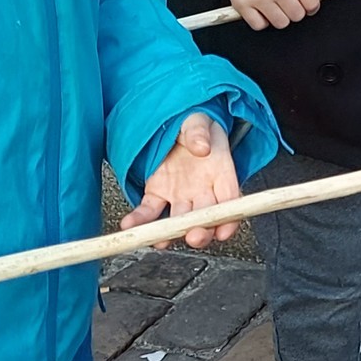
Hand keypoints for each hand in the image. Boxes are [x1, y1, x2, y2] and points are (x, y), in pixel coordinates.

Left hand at [129, 114, 243, 247]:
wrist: (173, 123)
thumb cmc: (193, 124)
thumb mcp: (198, 120)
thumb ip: (199, 132)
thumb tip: (202, 147)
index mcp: (220, 173)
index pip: (229, 201)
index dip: (228, 219)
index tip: (223, 231)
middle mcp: (202, 190)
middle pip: (205, 218)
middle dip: (201, 231)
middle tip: (194, 236)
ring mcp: (179, 195)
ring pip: (178, 221)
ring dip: (171, 233)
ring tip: (160, 239)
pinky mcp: (157, 194)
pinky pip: (149, 211)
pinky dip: (140, 220)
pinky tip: (131, 224)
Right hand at [225, 0, 338, 28]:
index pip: (312, 3)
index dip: (311, 4)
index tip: (307, 1)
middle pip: (297, 15)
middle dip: (297, 9)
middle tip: (290, 0)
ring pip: (281, 23)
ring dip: (281, 16)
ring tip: (276, 4)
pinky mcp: (243, 5)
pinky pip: (259, 25)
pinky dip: (262, 20)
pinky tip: (262, 8)